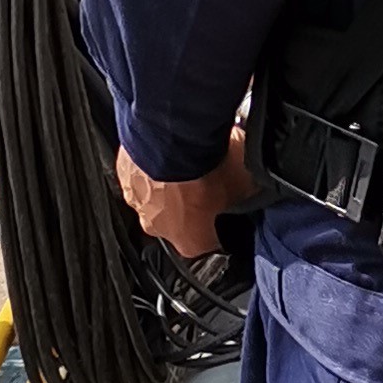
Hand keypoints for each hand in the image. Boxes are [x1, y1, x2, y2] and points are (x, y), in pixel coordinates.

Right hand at [114, 137, 250, 257]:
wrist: (171, 137)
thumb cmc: (206, 167)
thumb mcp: (244, 183)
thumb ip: (247, 193)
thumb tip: (258, 187)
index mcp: (190, 241)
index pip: (208, 244)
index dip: (219, 228)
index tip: (227, 212)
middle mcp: (158, 228)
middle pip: (177, 222)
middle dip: (190, 204)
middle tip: (206, 180)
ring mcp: (137, 201)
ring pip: (155, 198)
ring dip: (168, 184)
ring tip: (186, 160)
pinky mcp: (123, 174)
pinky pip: (139, 172)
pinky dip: (151, 163)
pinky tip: (168, 146)